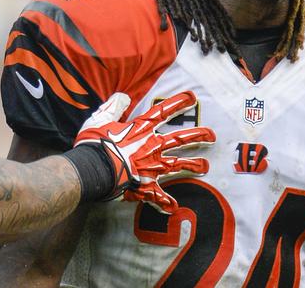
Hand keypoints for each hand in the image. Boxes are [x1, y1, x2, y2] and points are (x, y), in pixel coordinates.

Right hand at [75, 91, 215, 213]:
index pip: (163, 112)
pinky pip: (158, 196)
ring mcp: (151, 166)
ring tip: (206, 166)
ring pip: (178, 164)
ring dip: (193, 165)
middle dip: (198, 136)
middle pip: (180, 139)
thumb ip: (114, 106)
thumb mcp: (100, 119)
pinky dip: (165, 202)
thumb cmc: (94, 144)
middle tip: (212, 135)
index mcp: (141, 129)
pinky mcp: (146, 185)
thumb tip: (123, 96)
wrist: (92, 169)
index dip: (178, 103)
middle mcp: (152, 146)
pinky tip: (173, 207)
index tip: (193, 97)